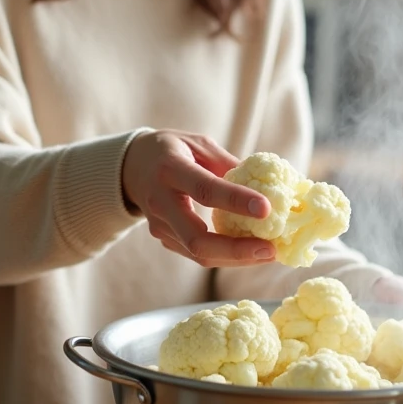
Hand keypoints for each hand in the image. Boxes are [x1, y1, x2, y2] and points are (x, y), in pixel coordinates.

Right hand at [122, 130, 276, 267]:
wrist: (131, 166)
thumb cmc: (173, 150)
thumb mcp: (199, 144)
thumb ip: (228, 164)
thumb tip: (268, 185)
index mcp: (170, 169)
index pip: (204, 189)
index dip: (236, 200)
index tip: (266, 209)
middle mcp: (160, 202)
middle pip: (197, 239)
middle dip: (237, 249)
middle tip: (271, 249)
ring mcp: (159, 226)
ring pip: (199, 254)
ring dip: (237, 258)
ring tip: (270, 253)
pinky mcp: (164, 239)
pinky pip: (198, 255)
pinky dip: (227, 256)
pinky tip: (251, 251)